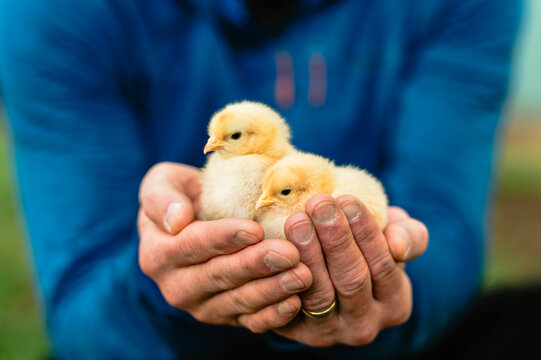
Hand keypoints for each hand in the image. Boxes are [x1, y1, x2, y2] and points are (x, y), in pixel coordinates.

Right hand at [138, 162, 312, 331]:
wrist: (195, 221)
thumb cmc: (182, 196)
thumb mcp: (162, 184)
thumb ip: (160, 198)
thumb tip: (176, 220)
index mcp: (157, 254)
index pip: (192, 245)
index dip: (223, 239)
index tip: (255, 230)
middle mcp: (176, 287)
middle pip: (218, 276)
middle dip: (255, 266)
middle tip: (289, 253)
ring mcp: (202, 306)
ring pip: (237, 302)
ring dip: (271, 290)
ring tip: (301, 275)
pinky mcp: (226, 317)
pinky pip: (249, 322)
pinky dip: (272, 316)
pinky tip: (294, 303)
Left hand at [276, 194, 427, 346]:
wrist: (327, 272)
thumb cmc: (365, 247)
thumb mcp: (393, 236)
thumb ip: (409, 235)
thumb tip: (397, 243)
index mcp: (395, 303)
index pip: (383, 266)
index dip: (365, 232)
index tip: (347, 199)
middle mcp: (365, 325)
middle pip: (352, 280)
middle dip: (335, 239)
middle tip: (318, 203)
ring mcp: (331, 332)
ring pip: (320, 295)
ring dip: (308, 254)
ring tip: (297, 219)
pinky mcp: (298, 332)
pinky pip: (289, 307)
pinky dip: (283, 278)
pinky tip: (277, 248)